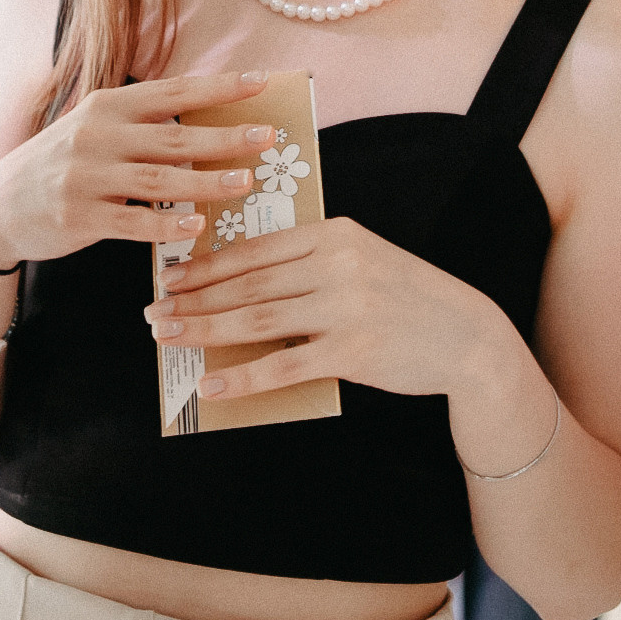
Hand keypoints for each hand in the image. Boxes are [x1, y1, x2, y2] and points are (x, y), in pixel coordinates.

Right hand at [0, 71, 280, 265]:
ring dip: (208, 181)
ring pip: (160, 178)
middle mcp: (96, 135)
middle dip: (225, 136)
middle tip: (268, 136)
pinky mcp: (79, 216)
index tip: (260, 81)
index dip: (218, 87)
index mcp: (106, 106)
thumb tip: (206, 120)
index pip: (172, 91)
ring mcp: (86, 176)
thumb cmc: (59, 165)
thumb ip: (140, 124)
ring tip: (247, 182)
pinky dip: (167, 222)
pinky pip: (133, 221)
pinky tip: (197, 223)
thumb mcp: (93, 130)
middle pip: (174, 135)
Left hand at [143, 216, 508, 401]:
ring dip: (204, 331)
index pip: (255, 248)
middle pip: (247, 284)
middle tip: (154, 312)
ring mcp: (344, 308)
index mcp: (333, 233)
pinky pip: (284, 367)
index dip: (206, 266)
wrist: (466, 337)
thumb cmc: (406, 298)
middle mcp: (336, 264)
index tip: (170, 277)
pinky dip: (242, 378)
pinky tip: (211, 386)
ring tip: (168, 339)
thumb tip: (242, 284)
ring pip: (256, 321)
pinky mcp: (353, 351)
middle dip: (194, 300)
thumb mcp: (361, 259)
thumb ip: (309, 264)